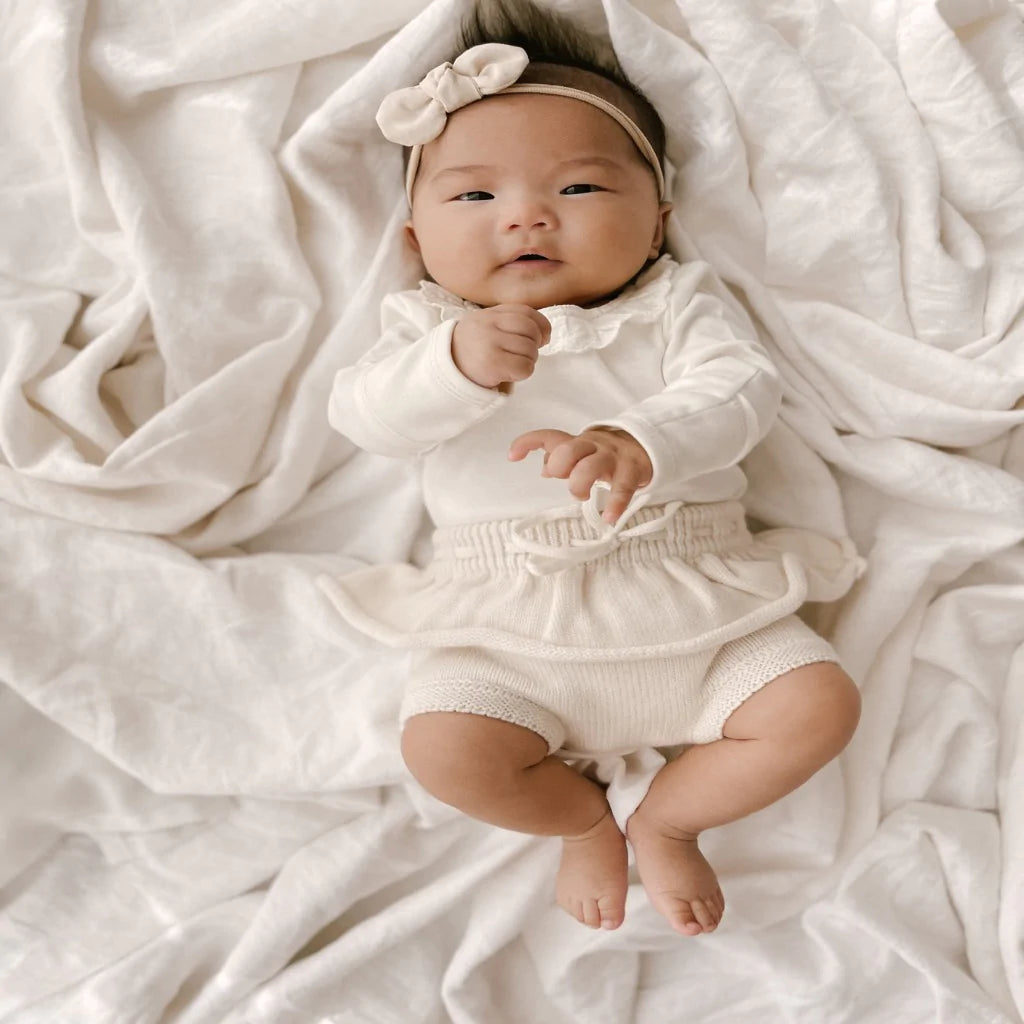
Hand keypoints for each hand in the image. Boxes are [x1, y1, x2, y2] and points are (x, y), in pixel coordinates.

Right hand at [451, 305, 550, 389]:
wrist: (446, 370)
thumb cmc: (473, 349)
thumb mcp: (487, 327)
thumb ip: (512, 322)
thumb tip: (545, 334)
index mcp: (490, 314)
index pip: (526, 312)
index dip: (541, 325)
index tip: (543, 338)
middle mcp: (488, 325)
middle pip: (531, 331)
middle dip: (535, 345)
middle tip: (524, 354)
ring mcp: (490, 344)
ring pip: (530, 350)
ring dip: (528, 360)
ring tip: (513, 363)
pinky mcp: (492, 365)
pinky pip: (525, 367)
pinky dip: (523, 372)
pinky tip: (510, 373)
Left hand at [508, 427, 653, 523]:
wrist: (645, 445)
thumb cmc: (604, 455)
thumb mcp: (581, 453)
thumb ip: (560, 459)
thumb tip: (543, 469)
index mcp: (578, 442)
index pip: (550, 437)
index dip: (528, 443)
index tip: (512, 456)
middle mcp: (593, 446)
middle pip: (568, 450)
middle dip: (559, 467)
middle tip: (565, 479)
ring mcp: (613, 458)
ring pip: (591, 467)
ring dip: (580, 485)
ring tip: (582, 496)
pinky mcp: (632, 472)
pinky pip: (623, 489)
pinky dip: (615, 505)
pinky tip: (609, 519)